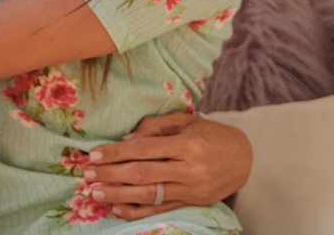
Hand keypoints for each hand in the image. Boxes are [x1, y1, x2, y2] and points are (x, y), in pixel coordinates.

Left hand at [83, 112, 251, 219]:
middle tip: (87, 174)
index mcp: (188, 144)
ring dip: (118, 195)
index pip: (144, 149)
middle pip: (143, 174)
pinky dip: (137, 211)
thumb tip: (126, 139)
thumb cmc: (211, 134)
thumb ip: (155, 126)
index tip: (95, 155)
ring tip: (95, 192)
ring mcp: (192, 190)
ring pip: (149, 195)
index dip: (117, 153)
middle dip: (111, 174)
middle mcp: (190, 169)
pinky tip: (117, 208)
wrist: (245, 158)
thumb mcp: (186, 120)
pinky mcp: (193, 204)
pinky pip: (160, 210)